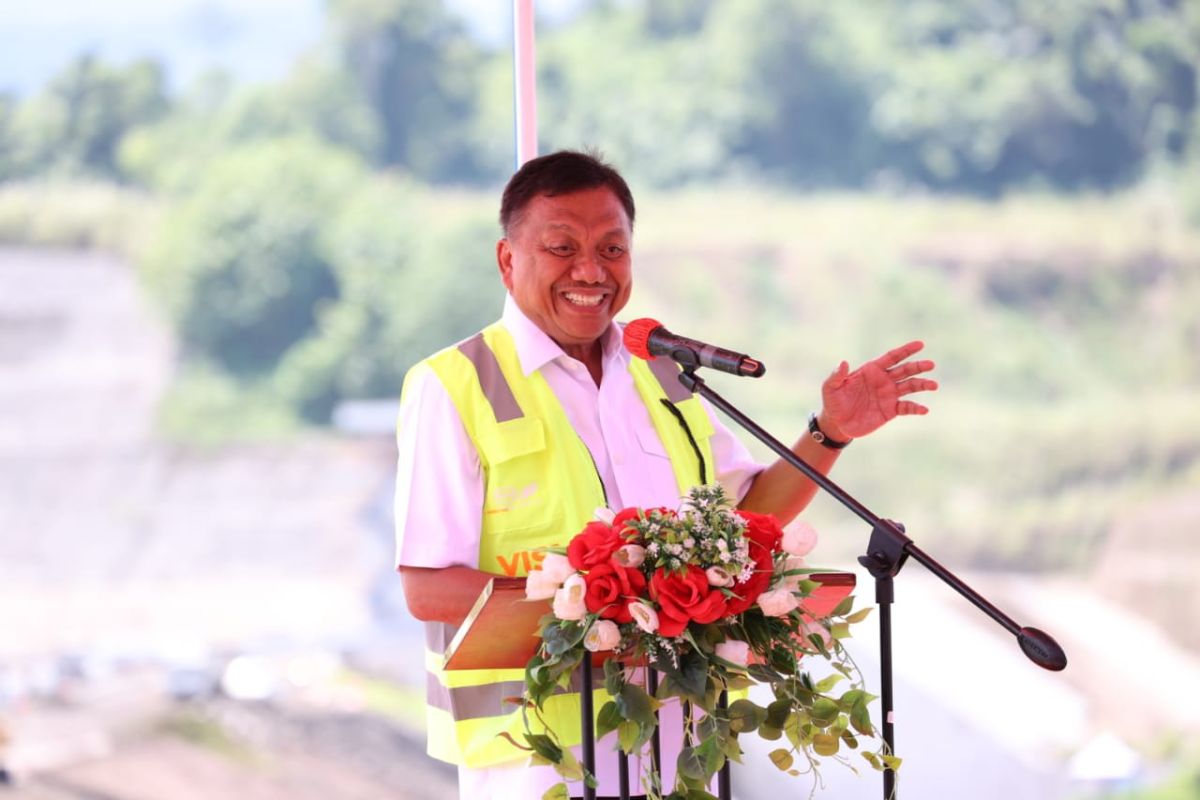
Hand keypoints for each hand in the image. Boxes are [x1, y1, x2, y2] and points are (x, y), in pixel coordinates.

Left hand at [820, 341, 936, 440]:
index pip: (892, 357)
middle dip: (918, 366)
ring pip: (910, 386)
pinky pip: (907, 407)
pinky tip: (924, 409)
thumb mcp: (830, 387)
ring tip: (933, 385)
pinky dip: (916, 408)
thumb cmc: (833, 402)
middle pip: (905, 370)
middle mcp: (884, 380)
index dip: (906, 350)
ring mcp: (889, 395)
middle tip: (930, 364)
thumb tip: (843, 362)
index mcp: (872, 370)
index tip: (920, 344)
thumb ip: (837, 375)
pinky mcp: (891, 411)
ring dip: (922, 385)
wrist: (837, 423)